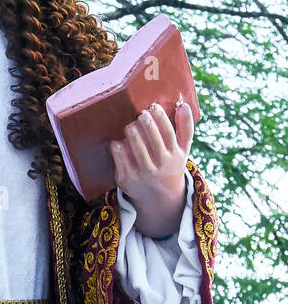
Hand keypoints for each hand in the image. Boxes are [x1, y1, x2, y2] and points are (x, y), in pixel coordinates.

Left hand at [108, 101, 192, 237]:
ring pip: (137, 150)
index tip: (153, 107)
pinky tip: (118, 142)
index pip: (169, 134)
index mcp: (175, 155)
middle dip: (146, 125)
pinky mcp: (128, 180)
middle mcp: (160, 166)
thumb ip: (185, 127)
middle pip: (153, 141)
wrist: (159, 198)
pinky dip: (119, 149)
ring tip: (130, 126)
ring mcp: (143, 174)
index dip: (161, 119)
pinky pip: (121, 161)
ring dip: (132, 135)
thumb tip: (183, 105)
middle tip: (141, 115)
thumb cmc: (170, 164)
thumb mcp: (183, 149)